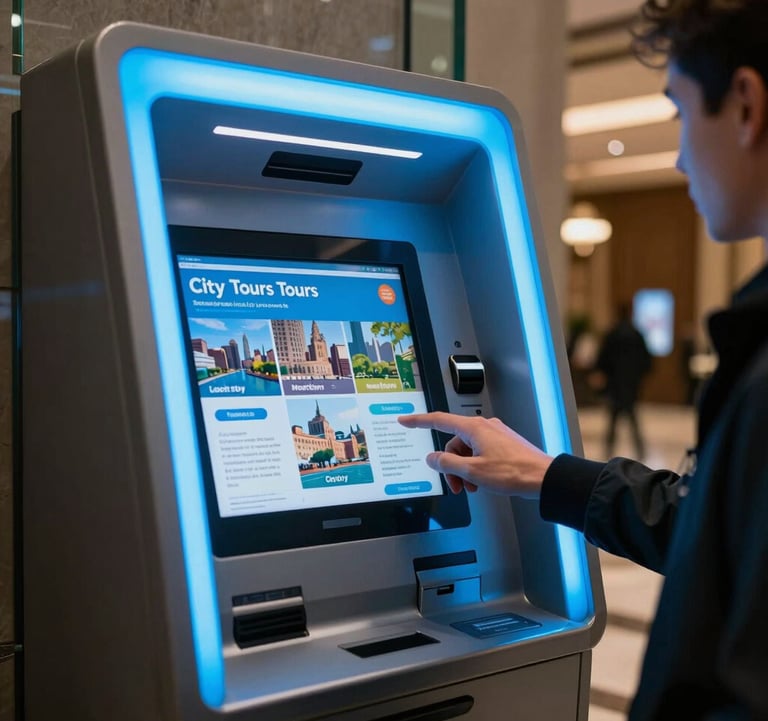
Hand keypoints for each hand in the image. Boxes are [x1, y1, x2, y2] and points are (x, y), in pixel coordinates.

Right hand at [398, 412, 553, 498]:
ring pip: (467, 451)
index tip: (405, 421)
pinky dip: (476, 468)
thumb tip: (433, 459)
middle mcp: (484, 427)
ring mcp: (495, 435)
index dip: (418, 421)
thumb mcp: (472, 471)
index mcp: (473, 428)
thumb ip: (447, 464)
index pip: (438, 421)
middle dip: (451, 466)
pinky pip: (480, 453)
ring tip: (472, 487)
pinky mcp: (503, 444)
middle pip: (454, 444)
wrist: (543, 478)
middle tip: (456, 485)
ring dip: (464, 470)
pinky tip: (482, 482)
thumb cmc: (513, 472)